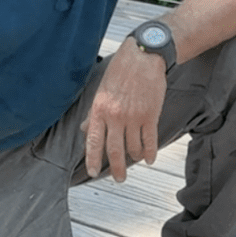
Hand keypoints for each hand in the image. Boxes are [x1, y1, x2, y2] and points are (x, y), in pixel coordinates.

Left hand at [82, 37, 166, 182]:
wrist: (144, 57)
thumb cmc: (120, 71)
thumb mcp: (101, 90)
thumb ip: (94, 113)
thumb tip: (84, 129)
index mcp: (99, 110)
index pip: (93, 141)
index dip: (92, 159)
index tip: (93, 172)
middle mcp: (115, 116)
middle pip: (114, 150)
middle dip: (116, 169)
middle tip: (119, 179)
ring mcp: (134, 117)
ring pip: (133, 148)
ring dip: (134, 157)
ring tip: (135, 159)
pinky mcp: (151, 115)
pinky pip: (150, 141)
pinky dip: (150, 153)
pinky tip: (149, 159)